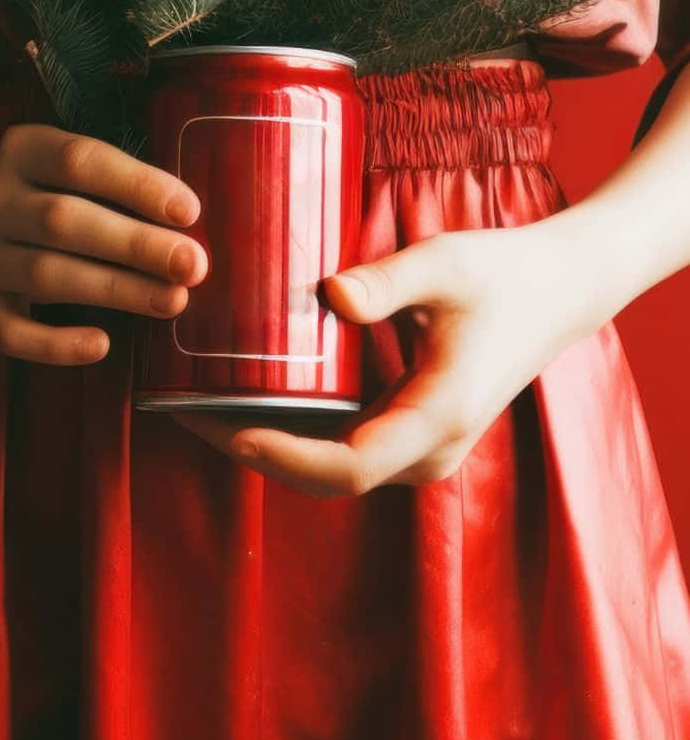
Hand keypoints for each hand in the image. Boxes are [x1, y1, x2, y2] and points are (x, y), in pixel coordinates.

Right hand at [0, 122, 204, 365]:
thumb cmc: (39, 194)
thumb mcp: (63, 170)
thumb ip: (118, 188)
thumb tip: (191, 228)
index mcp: (23, 151)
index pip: (81, 160)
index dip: (138, 185)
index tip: (190, 212)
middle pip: (64, 220)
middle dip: (135, 244)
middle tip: (193, 265)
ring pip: (45, 274)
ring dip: (114, 289)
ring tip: (172, 300)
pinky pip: (10, 332)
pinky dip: (56, 343)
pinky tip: (102, 344)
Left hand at [173, 215, 613, 493]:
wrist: (556, 294)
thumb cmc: (501, 274)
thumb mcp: (445, 263)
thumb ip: (388, 280)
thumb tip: (330, 294)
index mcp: (439, 414)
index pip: (350, 464)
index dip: (285, 455)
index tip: (231, 427)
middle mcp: (430, 449)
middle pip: (328, 476)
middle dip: (253, 449)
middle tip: (183, 408)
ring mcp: (422, 449)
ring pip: (332, 469)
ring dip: (267, 444)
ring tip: (197, 402)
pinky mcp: (412, 436)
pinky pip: (344, 450)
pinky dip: (294, 432)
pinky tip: (248, 395)